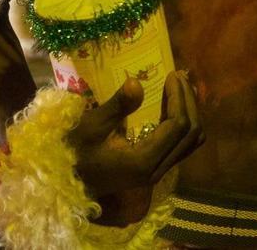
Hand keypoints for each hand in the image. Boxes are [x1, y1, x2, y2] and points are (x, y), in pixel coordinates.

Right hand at [69, 72, 203, 221]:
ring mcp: (157, 173)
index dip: (180, 97)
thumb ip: (117, 105)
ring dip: (190, 114)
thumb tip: (136, 82)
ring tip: (180, 89)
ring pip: (190, 143)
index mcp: (144, 161)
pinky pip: (181, 147)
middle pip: (191, 134)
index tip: (172, 75)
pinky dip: (183, 126)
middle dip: (189, 102)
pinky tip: (173, 107)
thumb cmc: (74, 152)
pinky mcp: (153, 171)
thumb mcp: (91, 126)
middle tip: (178, 77)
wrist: (65, 181)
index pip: (178, 126)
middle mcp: (156, 170)